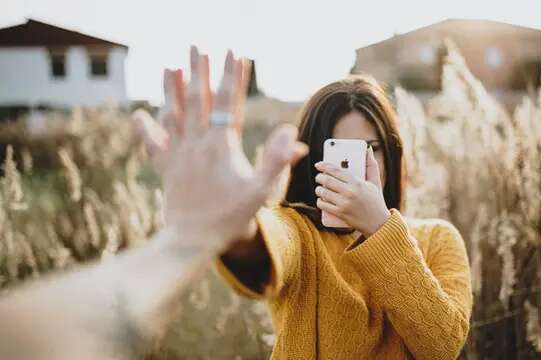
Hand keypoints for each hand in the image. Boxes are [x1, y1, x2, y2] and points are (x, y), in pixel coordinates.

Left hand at [133, 46, 306, 253]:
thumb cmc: (231, 218)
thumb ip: (278, 161)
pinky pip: (153, 143)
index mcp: (221, 146)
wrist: (193, 241)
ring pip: (173, 114)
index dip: (232, 76)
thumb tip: (294, 135)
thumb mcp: (262, 191)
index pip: (229, 102)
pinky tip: (140, 114)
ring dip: (171, 88)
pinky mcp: (166, 168)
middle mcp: (196, 144)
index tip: (234, 53)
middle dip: (199, 71)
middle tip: (198, 47)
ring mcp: (178, 155)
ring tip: (171, 66)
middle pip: (197, 99)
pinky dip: (145, 128)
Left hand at [314, 147, 390, 236]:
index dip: (325, 166)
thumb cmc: (376, 200)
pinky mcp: (340, 213)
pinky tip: (320, 199)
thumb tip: (368, 149)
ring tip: (319, 188)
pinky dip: (319, 201)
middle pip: (327, 181)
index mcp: (358, 182)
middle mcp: (350, 192)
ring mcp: (344, 204)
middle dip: (319, 177)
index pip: (336, 170)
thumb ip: (371, 165)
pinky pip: (323, 205)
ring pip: (323, 192)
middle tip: (318, 177)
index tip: (319, 165)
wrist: (378, 223)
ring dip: (318, 189)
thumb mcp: (375, 182)